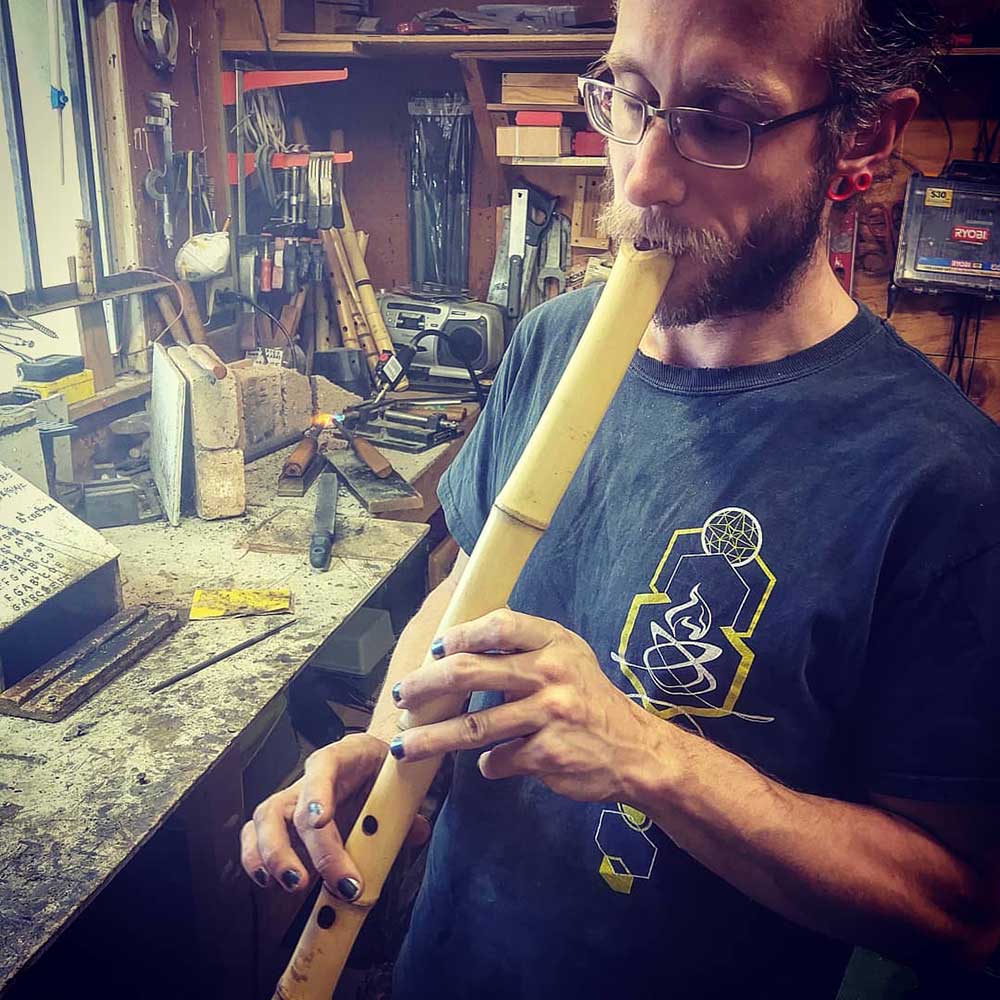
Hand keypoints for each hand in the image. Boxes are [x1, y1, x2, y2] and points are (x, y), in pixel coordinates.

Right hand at [240, 732, 429, 899]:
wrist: (376, 763)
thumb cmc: (385, 774)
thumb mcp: (399, 782)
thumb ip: (406, 809)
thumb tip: (415, 832)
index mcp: (343, 757)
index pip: (321, 767)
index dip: (316, 793)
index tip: (320, 822)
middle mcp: (311, 777)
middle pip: (289, 805)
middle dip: (300, 846)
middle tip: (318, 880)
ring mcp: (293, 798)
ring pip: (264, 819)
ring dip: (272, 856)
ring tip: (294, 884)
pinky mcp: (283, 821)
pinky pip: (255, 835)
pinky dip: (255, 859)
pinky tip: (268, 882)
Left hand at [390, 610, 658, 803]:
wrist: (637, 751)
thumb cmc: (591, 700)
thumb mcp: (569, 657)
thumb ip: (526, 645)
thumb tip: (463, 637)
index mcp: (555, 642)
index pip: (500, 625)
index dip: (461, 635)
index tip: (436, 649)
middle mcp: (552, 673)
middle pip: (471, 673)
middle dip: (427, 686)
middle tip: (402, 696)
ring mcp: (549, 714)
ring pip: (473, 727)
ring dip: (432, 738)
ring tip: (405, 746)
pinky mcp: (547, 754)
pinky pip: (498, 759)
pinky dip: (488, 765)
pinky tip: (486, 765)